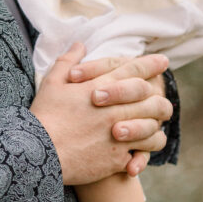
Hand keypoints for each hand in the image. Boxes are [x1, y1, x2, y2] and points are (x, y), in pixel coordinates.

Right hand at [30, 45, 171, 184]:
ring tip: (156, 125)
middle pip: (152, 99)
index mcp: (102, 87)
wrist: (39, 153)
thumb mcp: (52, 82)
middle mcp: (116, 109)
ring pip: (153, 126)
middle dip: (160, 98)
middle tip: (162, 99)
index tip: (162, 61)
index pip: (134, 71)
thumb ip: (68, 61)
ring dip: (156, 124)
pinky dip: (146, 150)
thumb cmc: (44, 115)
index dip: (151, 64)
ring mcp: (120, 134)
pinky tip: (143, 150)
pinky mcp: (118, 157)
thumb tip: (80, 44)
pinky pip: (143, 152)